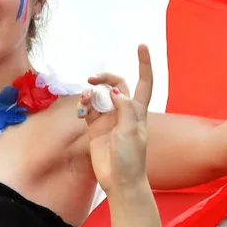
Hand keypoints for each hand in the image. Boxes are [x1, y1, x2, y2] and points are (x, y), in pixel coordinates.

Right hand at [81, 45, 153, 193]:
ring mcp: (109, 120)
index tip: (142, 45)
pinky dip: (84, 106)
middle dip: (105, 78)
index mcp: (138, 111)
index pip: (144, 82)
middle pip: (116, 85)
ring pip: (99, 96)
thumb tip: (116, 92)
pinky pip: (88, 109)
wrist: (119, 181)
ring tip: (86, 99)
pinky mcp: (96, 128)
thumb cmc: (130, 158)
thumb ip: (124, 109)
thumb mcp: (131, 132)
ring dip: (91, 93)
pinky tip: (82, 111)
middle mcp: (124, 112)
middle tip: (93, 80)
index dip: (144, 64)